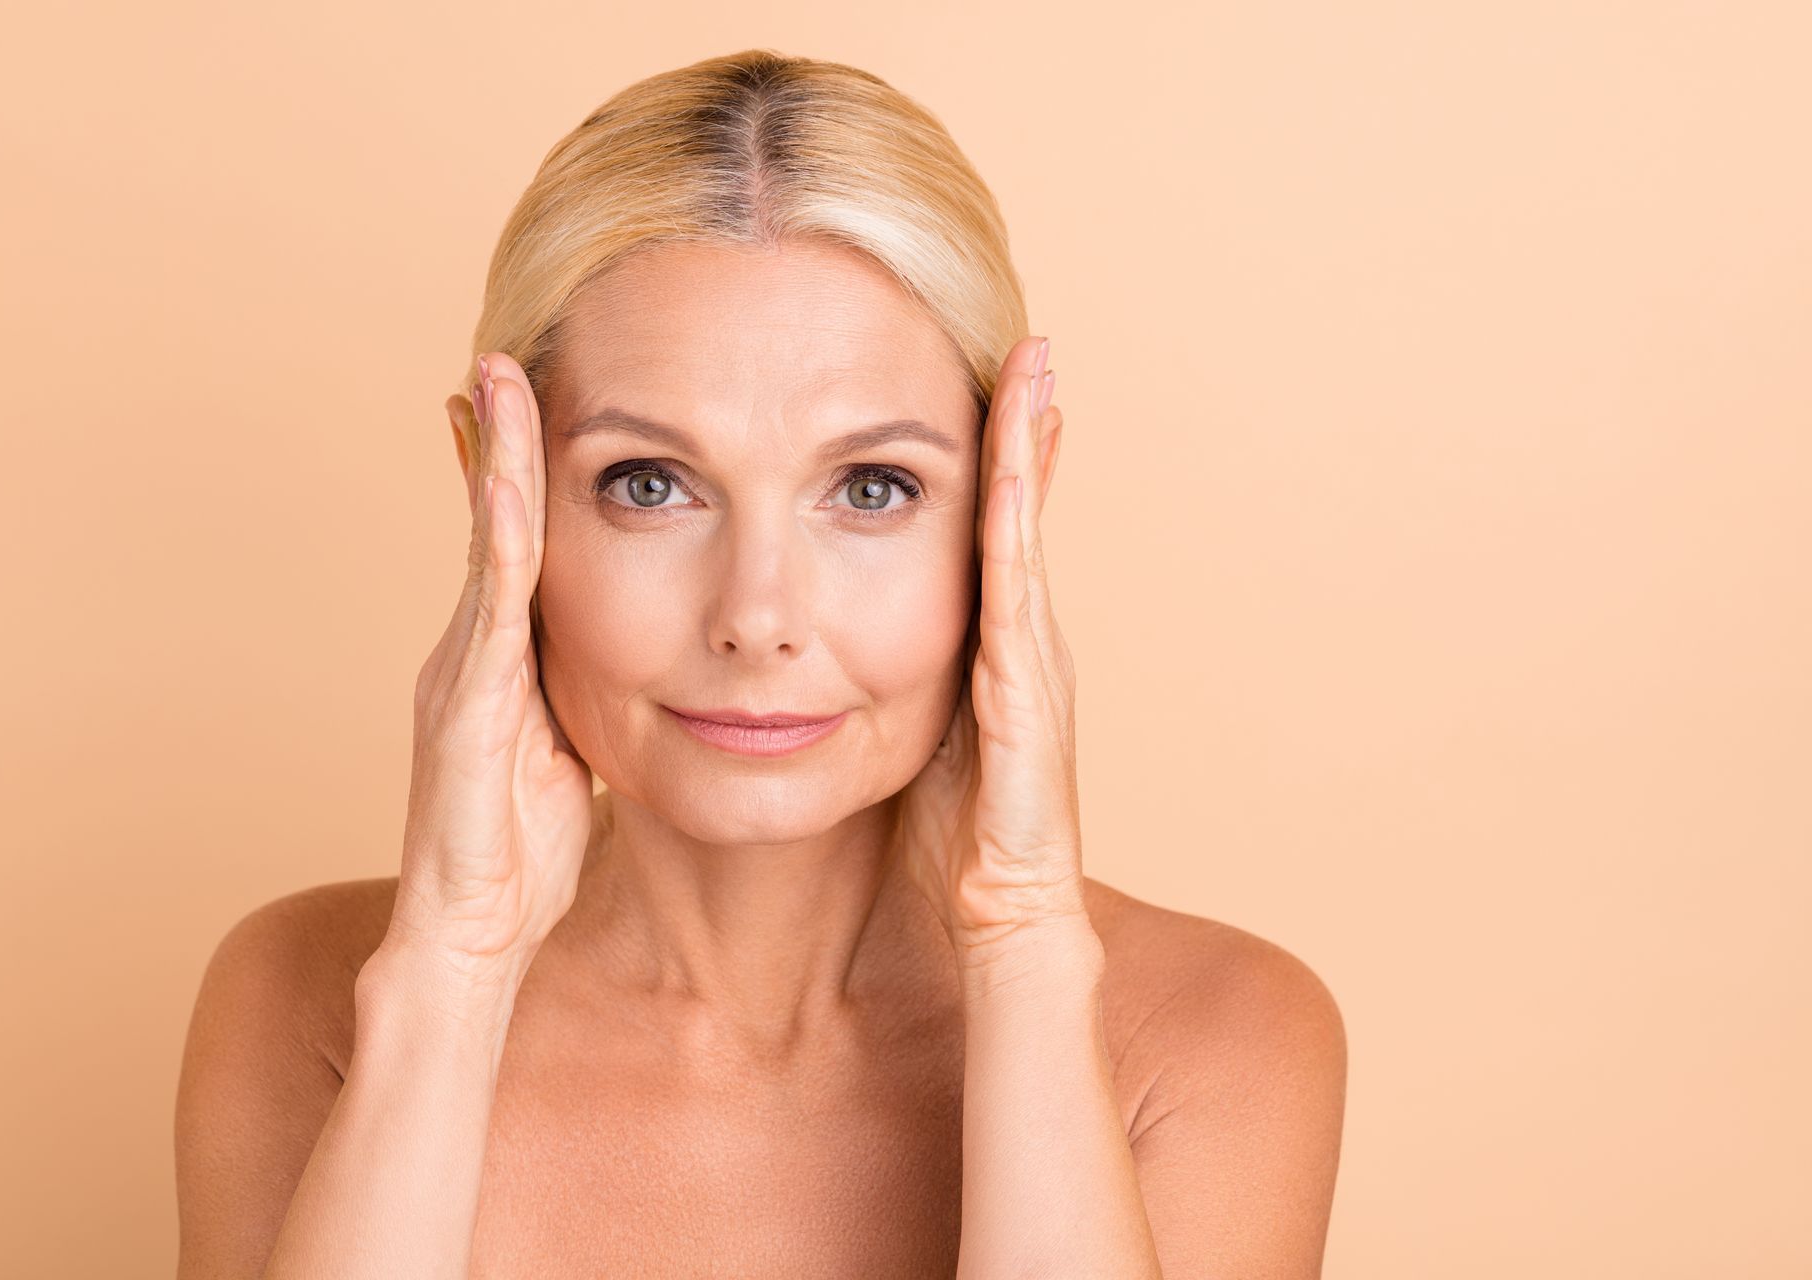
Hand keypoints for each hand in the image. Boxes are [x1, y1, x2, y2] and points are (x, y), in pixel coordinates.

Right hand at [382, 351, 593, 994]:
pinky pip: (490, 612)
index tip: (530, 405)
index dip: (519, 477)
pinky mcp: (463, 709)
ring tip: (497, 380)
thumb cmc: (521, 858)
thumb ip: (580, 704)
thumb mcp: (568, 759)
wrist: (471, 938)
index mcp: (499, 663)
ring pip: (483, 547)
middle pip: (489, 525)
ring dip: (493, 462)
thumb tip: (630, 672)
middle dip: (495, 440)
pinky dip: (500, 543)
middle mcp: (469, 653)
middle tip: (501, 357)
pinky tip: (510, 488)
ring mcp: (460, 675)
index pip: (515, 549)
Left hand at [897, 335, 1083, 961]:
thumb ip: (899, 689)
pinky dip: (1017, 522)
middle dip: (1028, 430)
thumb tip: (841, 656)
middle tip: (1032, 348)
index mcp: (995, 652)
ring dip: (1030, 451)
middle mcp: (1025, 643)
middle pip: (1024, 514)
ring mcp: (1034, 661)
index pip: (996, 538)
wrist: (1002, 916)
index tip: (996, 392)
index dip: (1001, 465)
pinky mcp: (1025, 690)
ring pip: (1028, 533)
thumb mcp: (919, 741)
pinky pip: (1016, 590)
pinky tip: (1011, 467)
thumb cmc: (953, 842)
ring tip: (1035, 371)